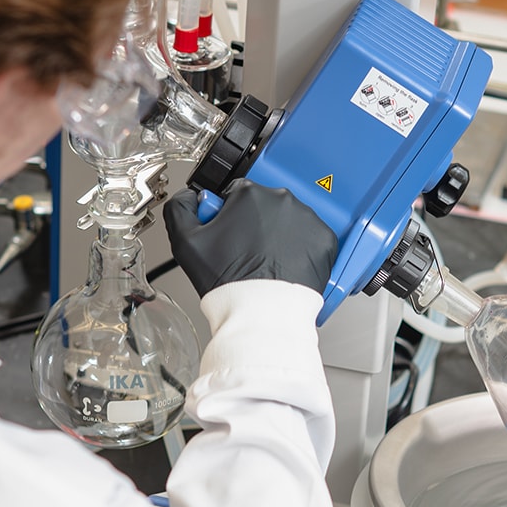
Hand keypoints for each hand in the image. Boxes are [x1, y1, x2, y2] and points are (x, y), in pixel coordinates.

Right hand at [163, 180, 337, 297]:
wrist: (263, 312)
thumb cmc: (229, 280)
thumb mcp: (186, 242)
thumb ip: (180, 208)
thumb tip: (188, 196)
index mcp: (250, 194)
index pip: (236, 194)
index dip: (229, 216)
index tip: (230, 235)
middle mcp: (282, 200)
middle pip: (264, 207)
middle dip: (255, 225)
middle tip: (247, 252)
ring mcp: (308, 219)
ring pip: (288, 221)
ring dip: (279, 235)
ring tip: (267, 261)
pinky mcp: (325, 240)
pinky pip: (311, 238)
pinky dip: (301, 249)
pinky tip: (285, 265)